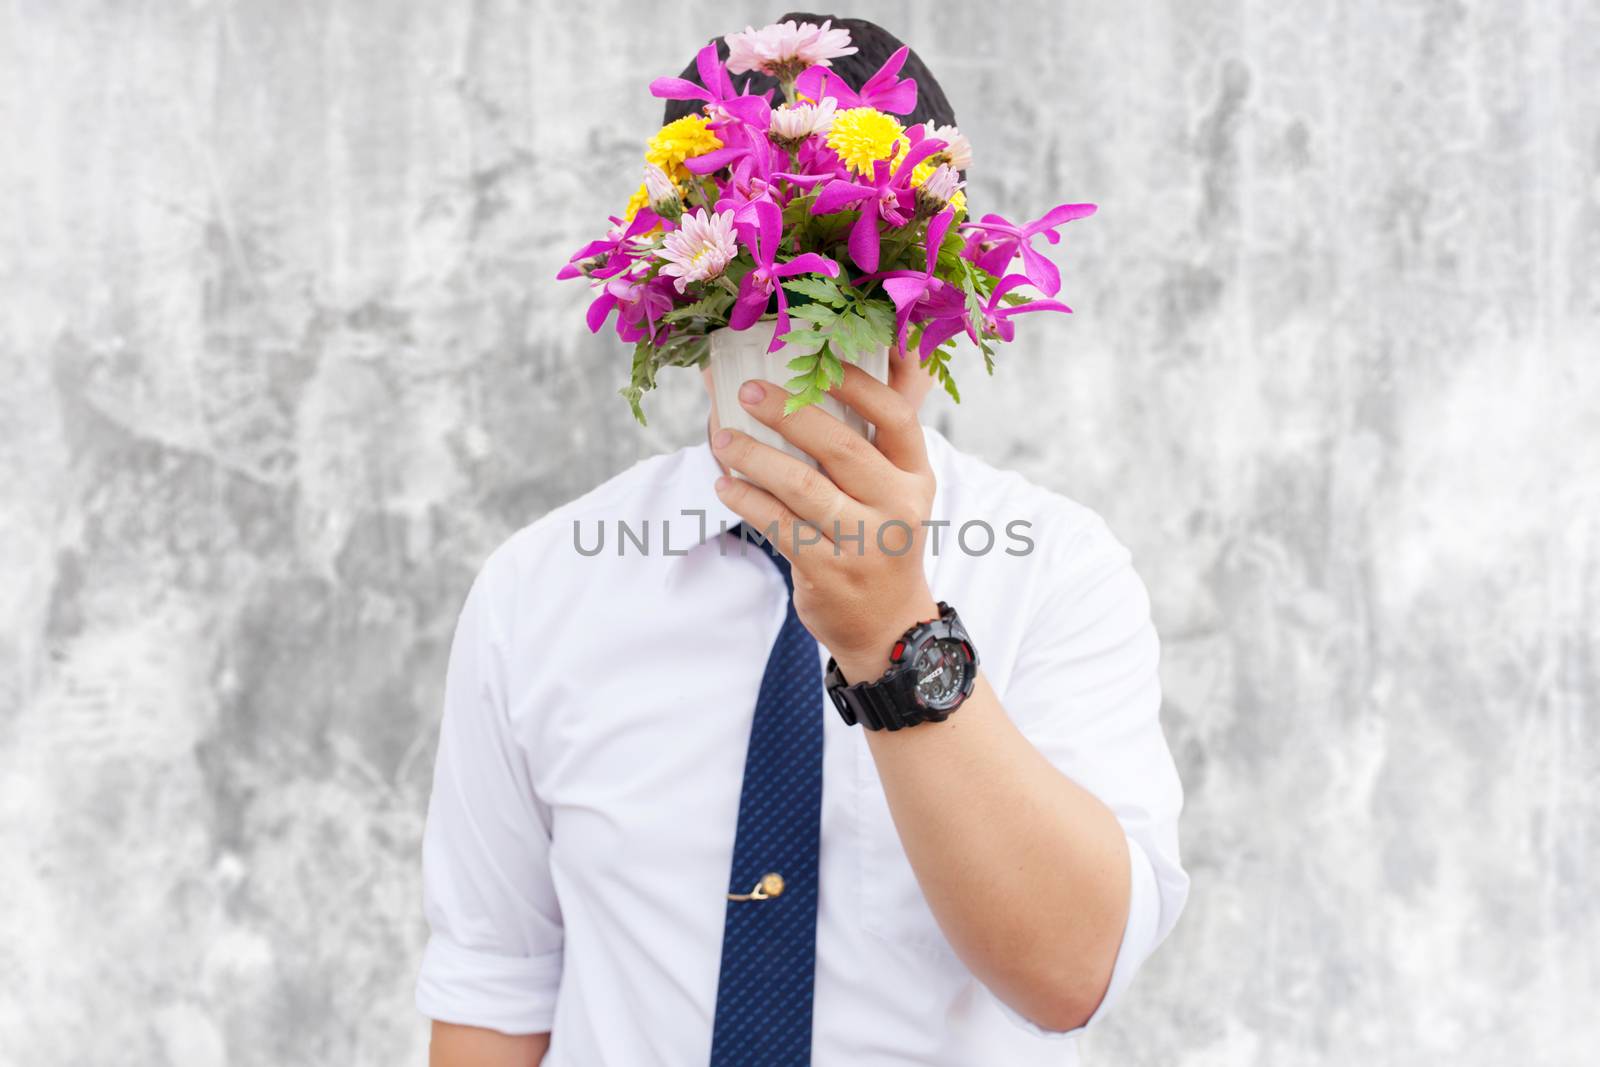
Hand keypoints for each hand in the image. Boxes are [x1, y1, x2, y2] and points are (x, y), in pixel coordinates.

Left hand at [712, 363, 940, 682]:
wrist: (888, 626)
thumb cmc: (880, 542)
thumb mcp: (894, 493)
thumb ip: (869, 441)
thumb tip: (823, 380)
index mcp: (915, 477)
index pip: (895, 416)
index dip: (857, 383)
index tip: (817, 360)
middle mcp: (897, 507)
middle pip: (840, 446)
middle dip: (788, 413)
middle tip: (748, 392)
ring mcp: (864, 543)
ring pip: (801, 486)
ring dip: (753, 457)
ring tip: (722, 440)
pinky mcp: (829, 573)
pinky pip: (778, 525)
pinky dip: (746, 501)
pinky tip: (725, 486)